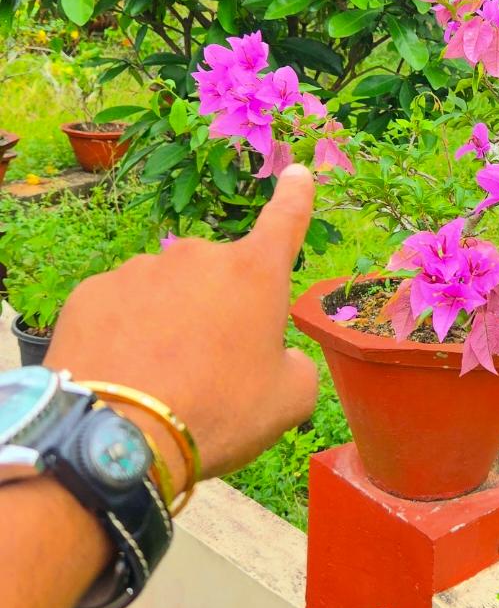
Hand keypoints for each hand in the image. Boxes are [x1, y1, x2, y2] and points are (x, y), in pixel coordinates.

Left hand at [47, 165, 319, 491]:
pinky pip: (120, 309)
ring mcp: (139, 270)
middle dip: (217, 309)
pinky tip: (124, 374)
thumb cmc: (218, 413)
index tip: (297, 173)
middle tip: (210, 370)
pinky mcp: (92, 292)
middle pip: (216, 277)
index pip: (285, 220)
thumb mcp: (288, 401)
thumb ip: (296, 366)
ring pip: (164, 293)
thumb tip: (282, 357)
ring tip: (162, 381)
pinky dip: (125, 334)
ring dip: (168, 323)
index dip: (295, 196)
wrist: (118, 434)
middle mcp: (196, 256)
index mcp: (254, 273)